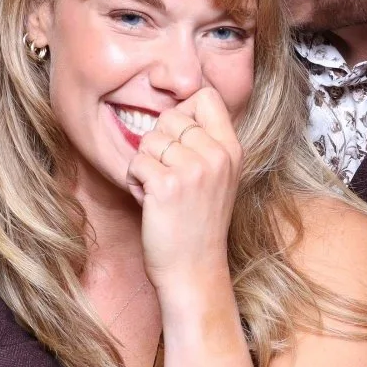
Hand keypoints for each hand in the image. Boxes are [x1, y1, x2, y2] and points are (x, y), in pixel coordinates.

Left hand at [126, 87, 242, 293]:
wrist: (194, 270)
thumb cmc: (198, 224)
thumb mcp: (218, 178)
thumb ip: (206, 143)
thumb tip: (176, 111)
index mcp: (232, 149)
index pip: (206, 96)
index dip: (183, 112)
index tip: (179, 139)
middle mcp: (217, 155)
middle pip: (170, 117)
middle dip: (159, 143)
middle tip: (167, 175)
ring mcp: (193, 169)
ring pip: (149, 139)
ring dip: (145, 165)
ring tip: (160, 191)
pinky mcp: (167, 185)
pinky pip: (136, 162)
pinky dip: (135, 181)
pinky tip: (150, 202)